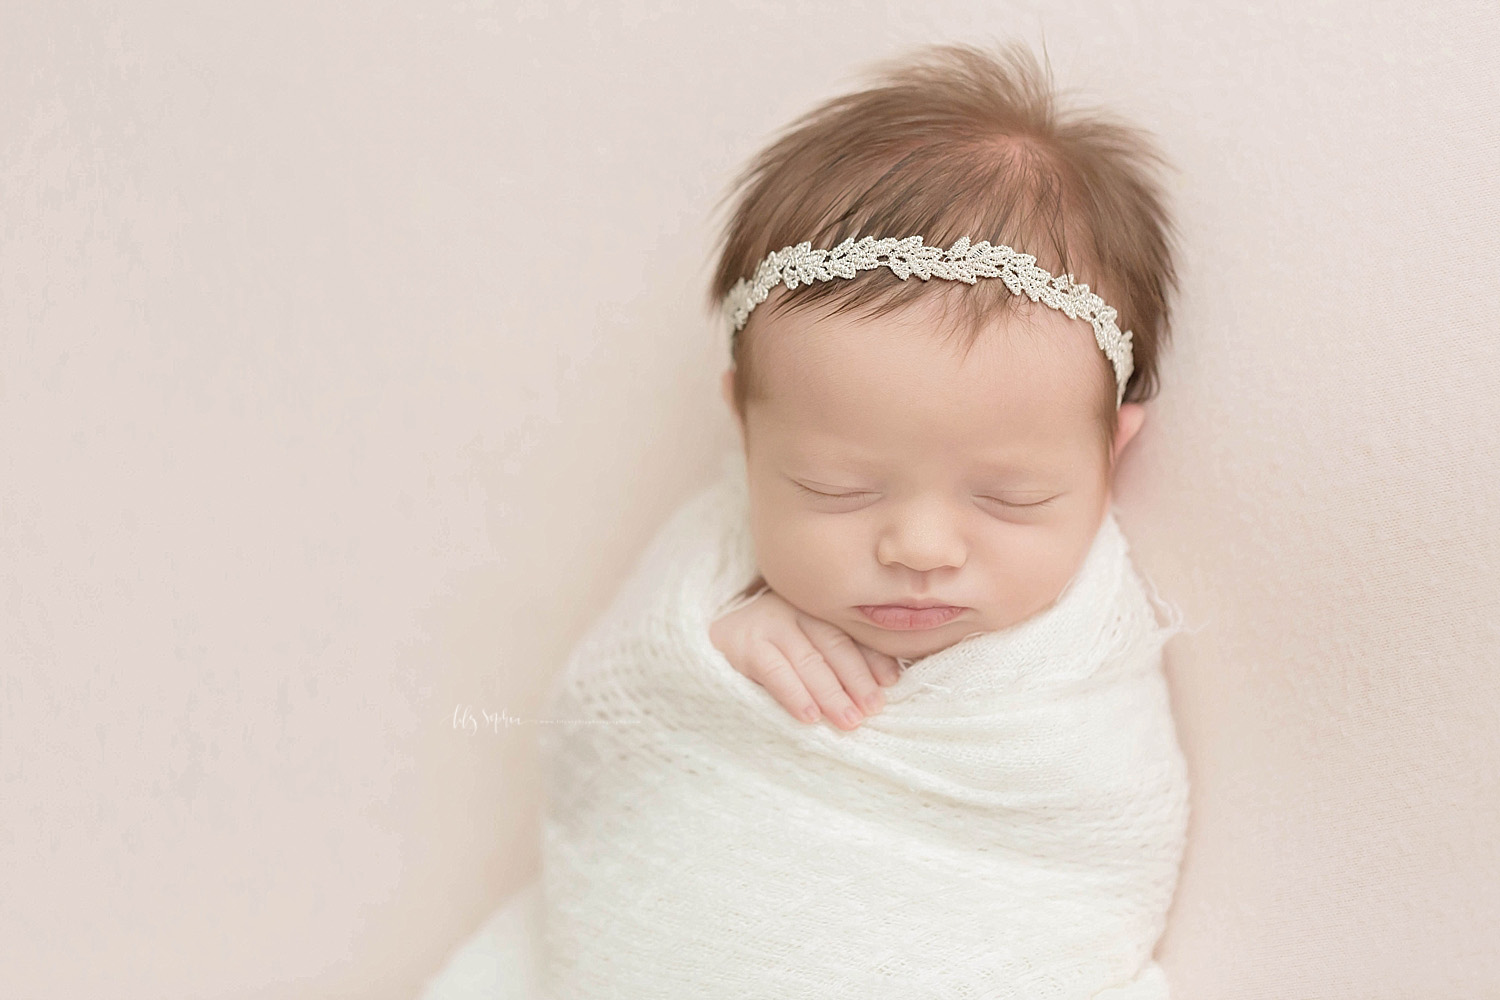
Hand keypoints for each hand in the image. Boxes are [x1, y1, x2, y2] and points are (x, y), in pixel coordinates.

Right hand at [709, 585, 902, 729]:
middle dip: (857, 678)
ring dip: (831, 693)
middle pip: (833, 644)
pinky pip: (774, 671)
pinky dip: (795, 694)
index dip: (872, 658)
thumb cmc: (761, 653)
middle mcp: (793, 609)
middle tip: (873, 709)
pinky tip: (810, 716)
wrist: (698, 643)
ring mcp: (766, 623)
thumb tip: (882, 685)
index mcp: (812, 608)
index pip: (848, 633)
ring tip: (849, 720)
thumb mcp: (798, 647)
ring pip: (808, 659)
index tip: (891, 683)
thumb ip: (831, 657)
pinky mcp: (742, 644)